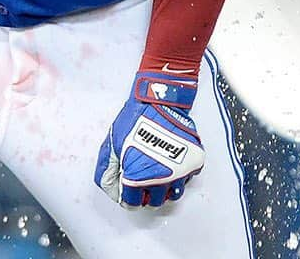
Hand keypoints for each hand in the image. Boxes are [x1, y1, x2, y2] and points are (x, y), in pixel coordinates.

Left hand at [94, 71, 204, 207]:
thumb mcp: (111, 143)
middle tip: (144, 181)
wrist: (158, 98)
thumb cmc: (135, 117)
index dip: (129, 197)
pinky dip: (182, 174)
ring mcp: (179, 169)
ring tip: (160, 177)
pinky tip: (173, 164)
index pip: (132, 202)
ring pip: (174, 193)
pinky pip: (189, 176)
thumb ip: (106, 170)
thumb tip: (112, 188)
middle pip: (155, 201)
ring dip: (166, 188)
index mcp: (138, 176)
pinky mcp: (193, 159)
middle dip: (147, 194)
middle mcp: (160, 177)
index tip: (129, 191)